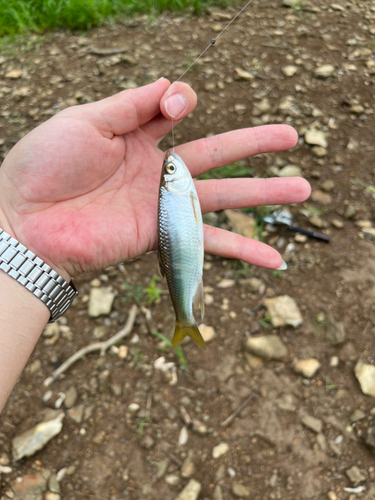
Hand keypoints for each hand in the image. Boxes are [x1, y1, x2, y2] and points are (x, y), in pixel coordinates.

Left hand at [0, 79, 309, 281]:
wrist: (24, 223)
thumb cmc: (43, 167)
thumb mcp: (84, 120)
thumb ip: (131, 104)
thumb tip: (172, 87)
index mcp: (135, 135)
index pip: (175, 109)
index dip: (181, 100)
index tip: (173, 107)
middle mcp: (153, 170)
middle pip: (216, 153)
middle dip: (254, 144)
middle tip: (291, 137)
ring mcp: (160, 205)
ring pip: (222, 197)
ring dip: (262, 195)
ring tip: (302, 189)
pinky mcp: (159, 236)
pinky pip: (207, 243)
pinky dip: (241, 251)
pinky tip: (273, 259)